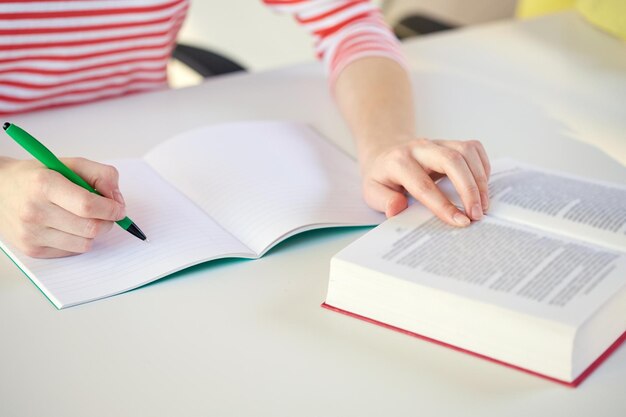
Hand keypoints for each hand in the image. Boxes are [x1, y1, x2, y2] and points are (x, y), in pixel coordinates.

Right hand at [0, 157, 125, 257]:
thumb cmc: (40, 176)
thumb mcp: (71, 164)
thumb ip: (102, 175)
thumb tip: (117, 201)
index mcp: (44, 184)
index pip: (88, 205)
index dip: (111, 209)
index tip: (119, 208)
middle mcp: (34, 211)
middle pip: (90, 228)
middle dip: (107, 221)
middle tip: (107, 213)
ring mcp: (31, 233)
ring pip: (84, 243)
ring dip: (93, 232)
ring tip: (85, 218)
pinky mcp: (32, 249)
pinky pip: (72, 251)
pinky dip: (78, 240)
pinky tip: (69, 226)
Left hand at [360, 137, 490, 225]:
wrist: (386, 152)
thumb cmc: (382, 176)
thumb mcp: (372, 192)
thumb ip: (384, 201)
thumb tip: (397, 208)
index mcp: (398, 162)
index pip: (424, 185)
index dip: (443, 205)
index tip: (460, 221)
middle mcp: (419, 148)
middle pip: (451, 161)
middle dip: (469, 189)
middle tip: (476, 214)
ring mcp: (437, 142)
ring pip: (466, 151)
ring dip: (479, 179)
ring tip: (482, 205)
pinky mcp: (450, 142)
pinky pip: (473, 148)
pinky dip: (482, 167)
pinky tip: (482, 187)